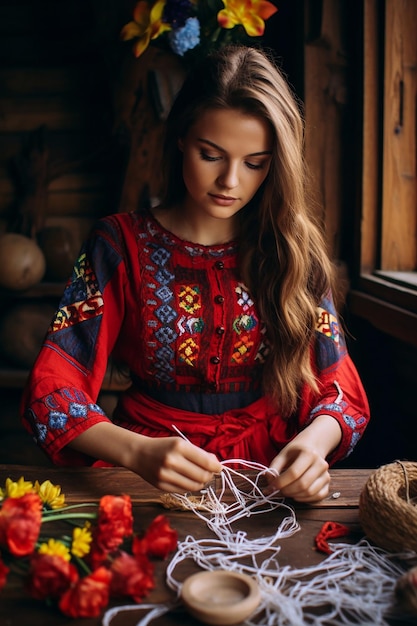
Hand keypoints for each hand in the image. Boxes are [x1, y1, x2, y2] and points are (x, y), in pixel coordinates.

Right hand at [69, 422, 221, 493]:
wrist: (139, 454)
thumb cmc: (164, 447)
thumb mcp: (181, 443)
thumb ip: (199, 454)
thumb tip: (216, 465)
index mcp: (179, 447)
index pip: (206, 462)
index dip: (216, 467)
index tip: (219, 467)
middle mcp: (172, 461)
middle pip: (202, 476)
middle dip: (209, 475)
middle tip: (208, 472)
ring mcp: (165, 476)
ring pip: (195, 486)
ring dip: (201, 482)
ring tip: (199, 476)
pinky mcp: (161, 487)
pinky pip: (184, 490)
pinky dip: (190, 486)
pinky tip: (187, 479)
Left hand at [266, 414, 341, 502]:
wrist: (312, 448)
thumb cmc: (295, 452)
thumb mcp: (283, 454)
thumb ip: (274, 467)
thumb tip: (269, 483)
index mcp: (309, 453)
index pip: (294, 472)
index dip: (281, 482)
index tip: (272, 486)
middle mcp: (320, 464)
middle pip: (302, 484)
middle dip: (287, 490)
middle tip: (278, 490)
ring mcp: (326, 474)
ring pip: (310, 492)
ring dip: (294, 495)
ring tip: (286, 491)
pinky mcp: (328, 484)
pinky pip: (317, 497)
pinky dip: (305, 499)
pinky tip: (296, 494)